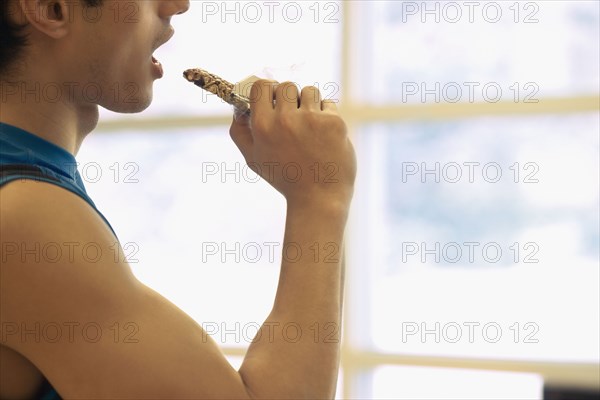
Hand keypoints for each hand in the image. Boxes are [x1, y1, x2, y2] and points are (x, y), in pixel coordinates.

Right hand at [229, 80, 356, 209]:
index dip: (268, 89)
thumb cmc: (286, 179)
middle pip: (286, 86)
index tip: (273, 96)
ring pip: (310, 91)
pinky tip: (325, 136)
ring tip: (311, 127)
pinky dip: (327, 116)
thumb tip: (239, 107)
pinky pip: (328, 104)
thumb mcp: (253, 159)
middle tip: (294, 115)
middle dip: (290, 98)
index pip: (262, 86)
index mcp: (263, 127)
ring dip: (310, 104)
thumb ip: (240, 131)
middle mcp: (285, 120)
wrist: (319, 198)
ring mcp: (311, 120)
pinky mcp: (333, 122)